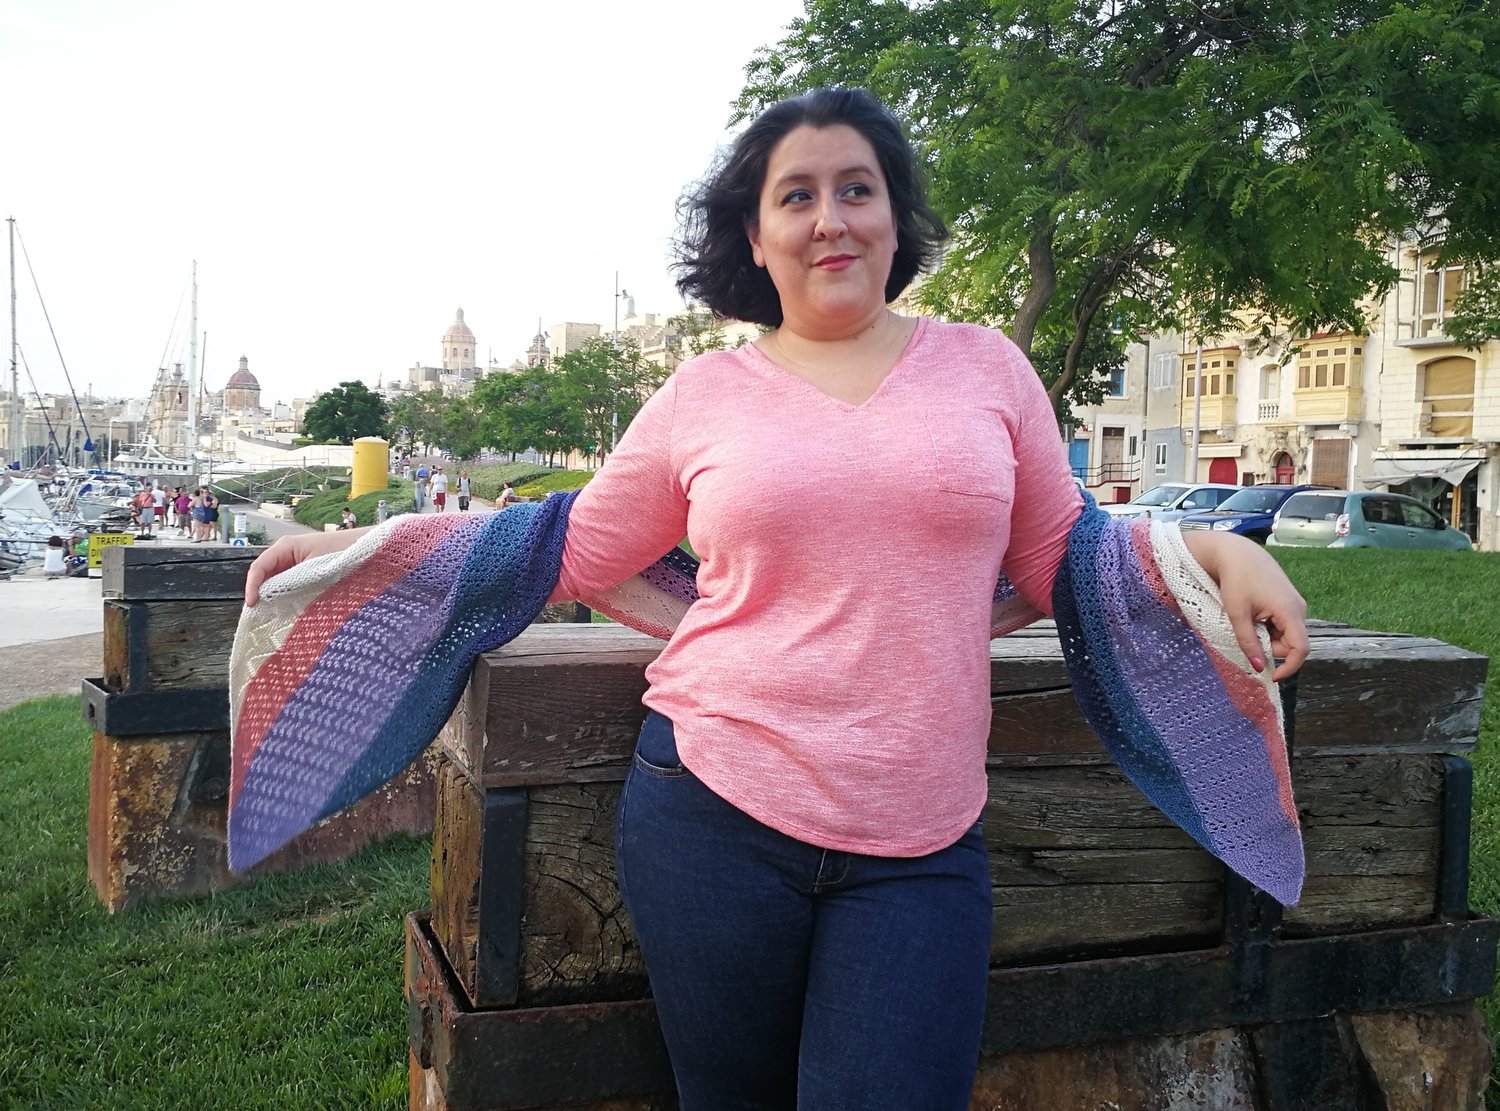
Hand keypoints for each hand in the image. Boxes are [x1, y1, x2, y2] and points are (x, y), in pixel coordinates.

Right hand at [244, 527, 368, 606]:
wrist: (368, 548)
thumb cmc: (343, 551)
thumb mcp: (316, 568)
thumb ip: (293, 582)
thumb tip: (273, 598)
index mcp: (285, 547)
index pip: (259, 568)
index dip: (252, 587)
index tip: (253, 605)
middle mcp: (286, 554)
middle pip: (265, 577)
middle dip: (261, 595)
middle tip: (261, 617)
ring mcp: (295, 563)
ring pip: (276, 583)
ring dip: (274, 598)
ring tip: (273, 617)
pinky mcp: (305, 572)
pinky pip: (289, 585)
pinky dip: (287, 597)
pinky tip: (290, 610)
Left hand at [1180, 530, 1308, 680]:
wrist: (1236, 552)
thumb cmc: (1236, 580)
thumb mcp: (1238, 615)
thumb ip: (1249, 642)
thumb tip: (1260, 668)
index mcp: (1291, 611)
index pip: (1300, 649)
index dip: (1289, 667)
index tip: (1272, 677)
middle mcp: (1298, 608)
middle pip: (1291, 643)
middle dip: (1270, 648)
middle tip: (1246, 636)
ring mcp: (1294, 603)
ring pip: (1285, 633)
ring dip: (1267, 637)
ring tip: (1246, 620)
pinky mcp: (1287, 600)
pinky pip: (1282, 623)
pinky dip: (1267, 627)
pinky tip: (1252, 614)